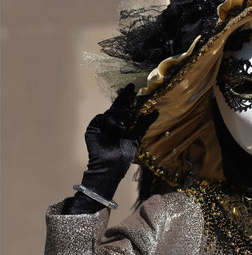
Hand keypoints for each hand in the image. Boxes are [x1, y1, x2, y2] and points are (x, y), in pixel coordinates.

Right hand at [67, 84, 157, 213]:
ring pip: (111, 111)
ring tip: (126, 125)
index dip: (128, 98)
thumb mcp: (137, 137)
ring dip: (120, 116)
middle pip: (117, 106)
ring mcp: (102, 125)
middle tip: (130, 88)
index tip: (133, 88)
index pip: (125, 109)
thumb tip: (156, 112)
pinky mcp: (93, 128)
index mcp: (122, 125)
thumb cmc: (124, 155)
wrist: (111, 166)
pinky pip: (101, 118)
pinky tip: (118, 128)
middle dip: (124, 97)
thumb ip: (144, 124)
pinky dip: (111, 121)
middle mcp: (112, 124)